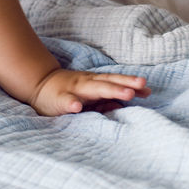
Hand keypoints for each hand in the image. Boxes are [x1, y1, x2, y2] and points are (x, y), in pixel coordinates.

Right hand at [29, 67, 150, 115]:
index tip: (148, 90)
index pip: (116, 81)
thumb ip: (108, 99)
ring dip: (111, 90)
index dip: (131, 84)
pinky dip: (71, 103)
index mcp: (95, 82)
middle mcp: (87, 83)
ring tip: (127, 94)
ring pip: (93, 89)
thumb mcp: (91, 95)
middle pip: (109, 82)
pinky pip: (65, 101)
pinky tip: (77, 107)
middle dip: (125, 84)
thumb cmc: (70, 92)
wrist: (40, 84)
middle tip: (141, 86)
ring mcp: (73, 90)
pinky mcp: (58, 99)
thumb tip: (127, 101)